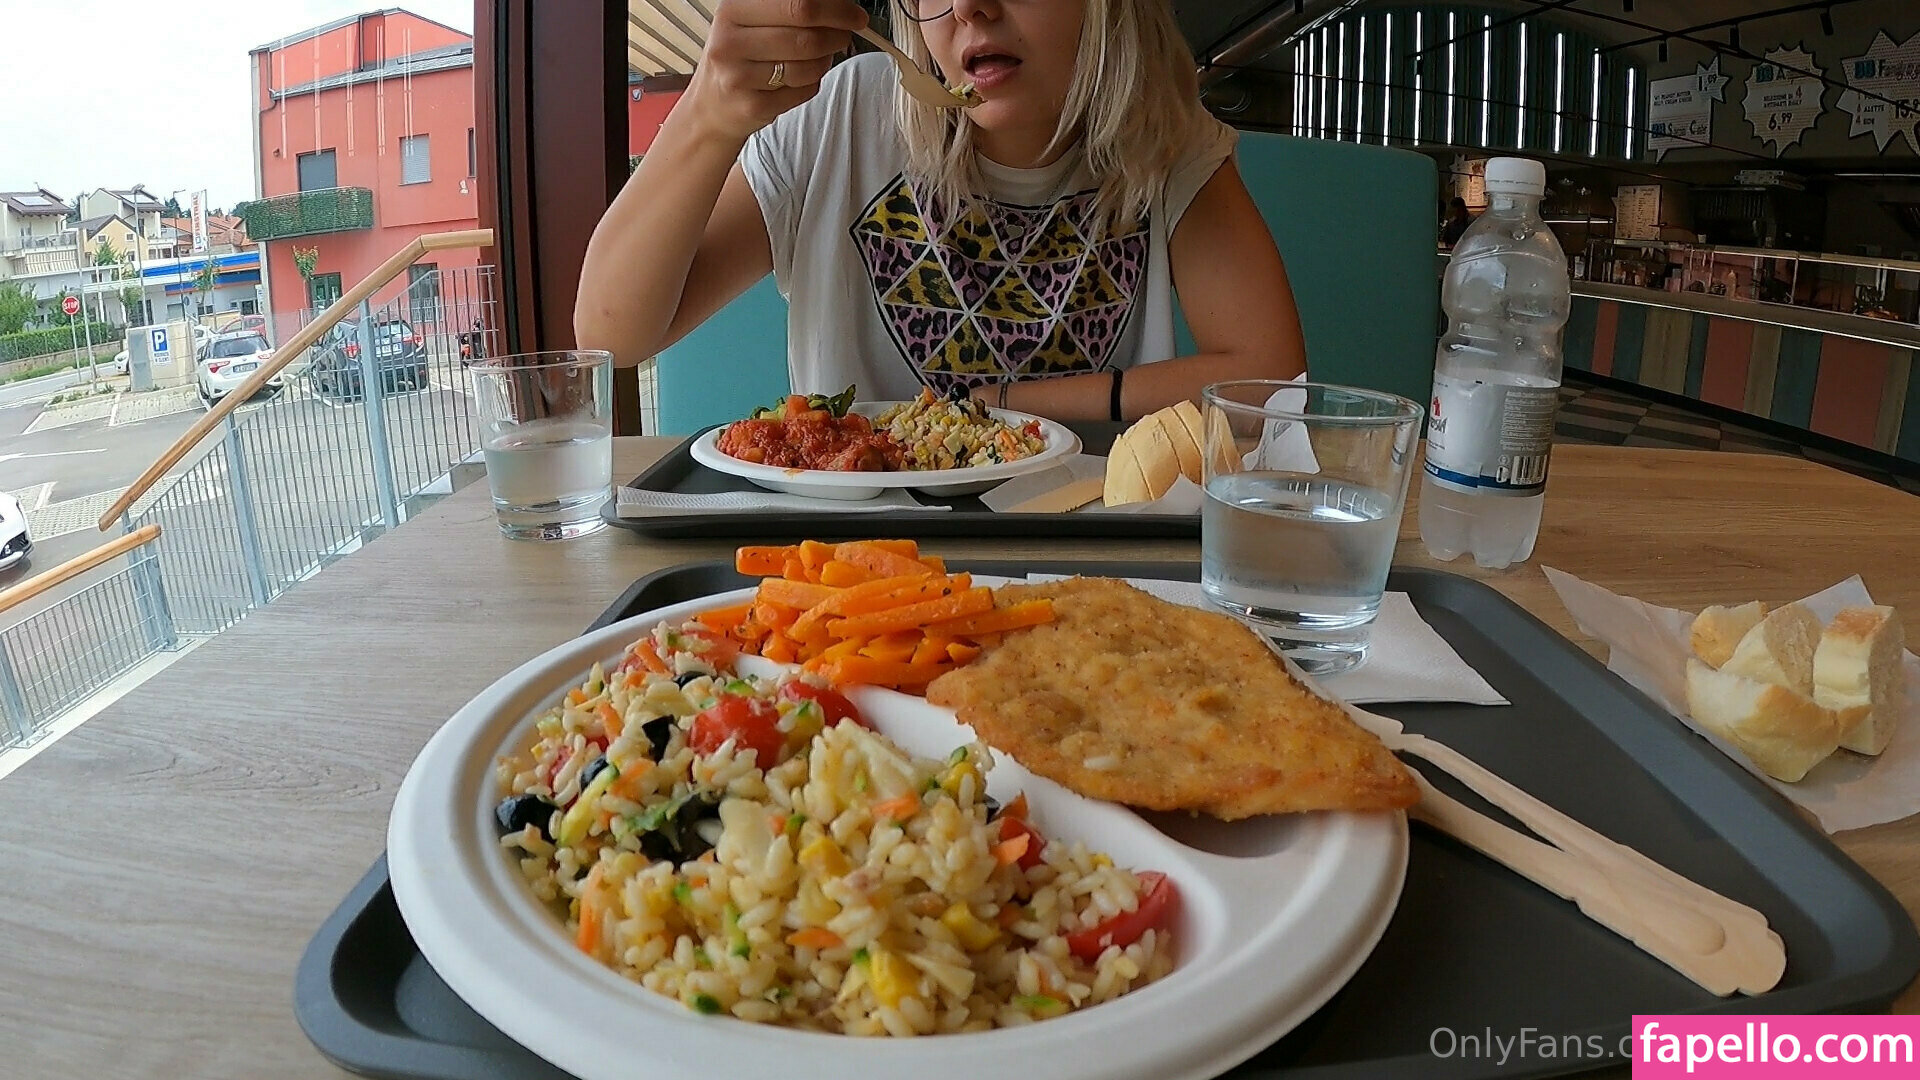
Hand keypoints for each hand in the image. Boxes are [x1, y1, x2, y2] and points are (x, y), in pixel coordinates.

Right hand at [684, 0, 868, 143]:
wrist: (711, 104)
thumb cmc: (742, 55)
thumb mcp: (751, 19)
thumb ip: (789, 8)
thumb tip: (840, 4)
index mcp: (733, 9)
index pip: (799, 3)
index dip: (836, 9)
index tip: (854, 14)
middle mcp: (730, 40)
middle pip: (807, 35)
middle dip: (837, 35)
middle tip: (846, 35)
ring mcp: (738, 76)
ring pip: (808, 66)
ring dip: (824, 61)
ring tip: (817, 58)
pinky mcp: (751, 105)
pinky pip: (803, 91)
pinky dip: (811, 84)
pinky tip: (799, 79)